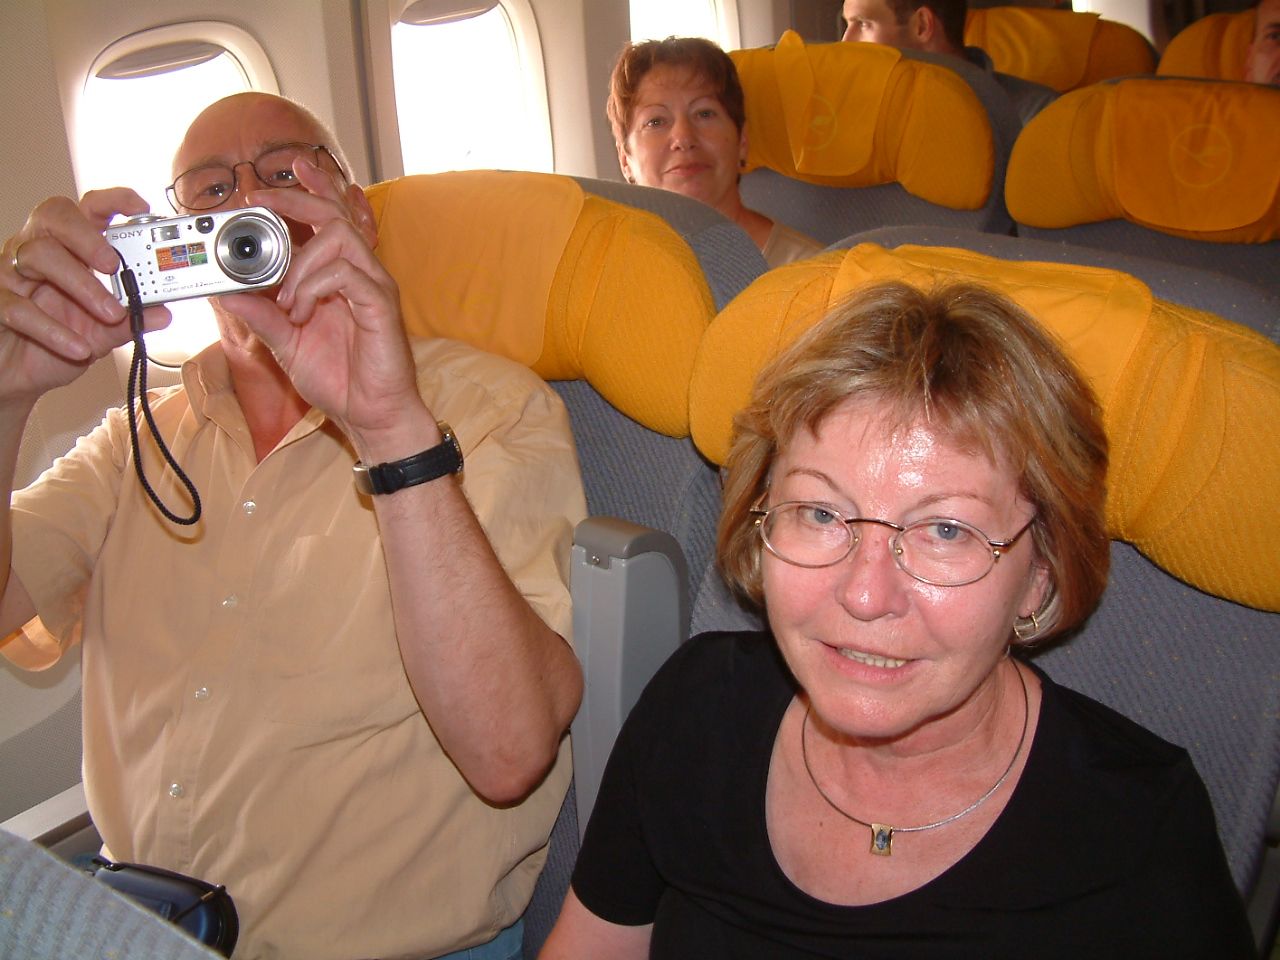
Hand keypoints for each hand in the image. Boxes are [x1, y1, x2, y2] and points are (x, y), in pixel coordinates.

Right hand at [0, 189, 170, 406]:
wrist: (16, 376)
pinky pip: (20, 307)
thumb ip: (131, 322)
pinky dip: (55, 330)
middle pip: (55, 216)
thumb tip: (164, 313)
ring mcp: (12, 275)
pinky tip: (80, 348)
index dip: (113, 201)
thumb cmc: (55, 344)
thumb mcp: (102, 334)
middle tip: (113, 264)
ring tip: (110, 314)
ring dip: (81, 284)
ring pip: (38, 255)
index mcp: (69, 252)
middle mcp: (37, 252)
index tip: (140, 208)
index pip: (86, 210)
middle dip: (88, 235)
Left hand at [218, 159, 426, 450]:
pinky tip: (301, 312)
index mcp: (338, 276)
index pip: (324, 218)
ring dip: (300, 262)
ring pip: (338, 236)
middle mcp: (359, 272)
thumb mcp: (286, 344)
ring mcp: (373, 286)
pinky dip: (315, 286)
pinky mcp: (381, 304)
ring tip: (285, 299)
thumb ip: (261, 316)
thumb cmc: (339, 379)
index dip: (299, 194)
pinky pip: (346, 274)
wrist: (370, 414)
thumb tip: (226, 293)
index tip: (258, 193)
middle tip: (259, 200)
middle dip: (295, 198)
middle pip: (333, 212)